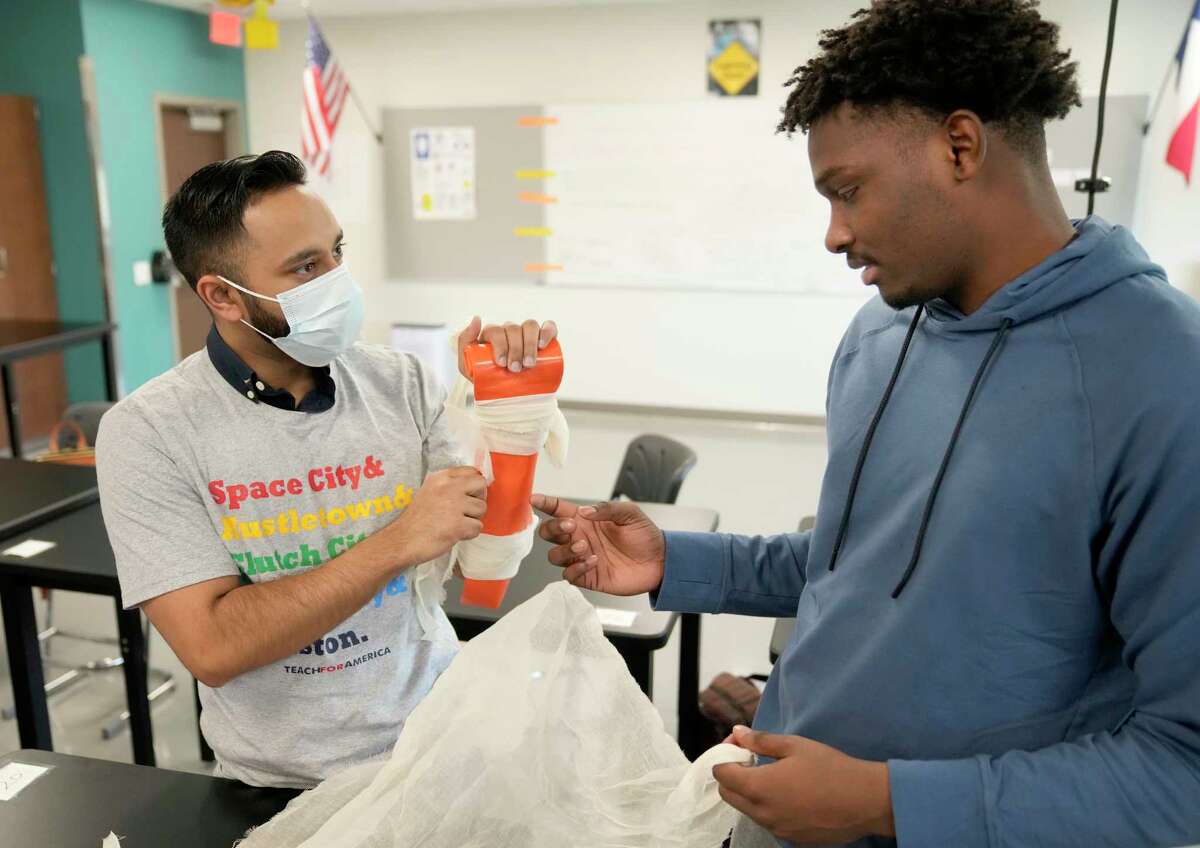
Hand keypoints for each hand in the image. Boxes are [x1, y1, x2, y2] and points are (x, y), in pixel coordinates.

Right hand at [389, 467, 486, 563]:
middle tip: (466, 511)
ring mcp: (454, 505)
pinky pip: (477, 527)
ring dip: (473, 519)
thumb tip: (475, 488)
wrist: (402, 540)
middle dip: (478, 499)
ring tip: (456, 524)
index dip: (474, 485)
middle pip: (481, 485)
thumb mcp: (430, 491)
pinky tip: (454, 534)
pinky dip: (469, 534)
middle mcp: (448, 487)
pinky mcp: (458, 524)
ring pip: (482, 508)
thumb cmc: (416, 519)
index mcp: (441, 477)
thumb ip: (449, 486)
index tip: (468, 496)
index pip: (471, 471)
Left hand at [456, 316, 557, 376]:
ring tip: (529, 364)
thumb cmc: (487, 380)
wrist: (509, 397)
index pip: (496, 330)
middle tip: (515, 369)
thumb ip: (464, 344)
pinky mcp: (543, 339)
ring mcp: (527, 334)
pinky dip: (547, 332)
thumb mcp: (467, 367)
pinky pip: (549, 327)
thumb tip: (477, 318)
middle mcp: (510, 330)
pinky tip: (543, 344)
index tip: (502, 364)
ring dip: (530, 343)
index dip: (500, 344)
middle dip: (515, 349)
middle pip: (513, 329)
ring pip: (530, 326)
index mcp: (492, 334)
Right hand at [531, 496, 665, 595]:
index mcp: (586, 520)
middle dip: (553, 528)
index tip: (533, 499)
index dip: (545, 503)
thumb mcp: (630, 514)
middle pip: (549, 533)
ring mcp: (582, 558)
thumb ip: (606, 509)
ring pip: (554, 556)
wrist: (660, 561)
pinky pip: (569, 575)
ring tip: (585, 546)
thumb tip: (584, 511)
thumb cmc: (644, 535)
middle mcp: (580, 538)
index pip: (558, 510)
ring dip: (565, 550)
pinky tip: (593, 561)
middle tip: (571, 526)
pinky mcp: (588, 577)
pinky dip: (576, 568)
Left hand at [712, 726, 894, 844]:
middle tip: (752, 759)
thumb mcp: (794, 746)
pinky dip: (767, 807)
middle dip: (732, 775)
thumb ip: (760, 741)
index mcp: (759, 787)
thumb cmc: (830, 768)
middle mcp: (762, 813)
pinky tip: (789, 793)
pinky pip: (767, 821)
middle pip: (728, 795)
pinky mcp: (791, 839)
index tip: (739, 746)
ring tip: (773, 775)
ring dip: (750, 792)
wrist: (865, 801)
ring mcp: (776, 829)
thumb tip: (737, 733)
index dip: (725, 756)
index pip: (721, 774)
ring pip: (748, 810)